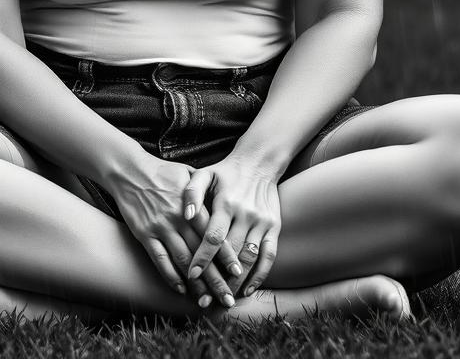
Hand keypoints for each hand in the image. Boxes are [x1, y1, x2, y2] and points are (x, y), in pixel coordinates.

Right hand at [105, 154, 242, 307]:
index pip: (213, 234)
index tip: (238, 271)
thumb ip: (206, 192)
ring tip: (207, 301)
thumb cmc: (163, 172)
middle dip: (215, 278)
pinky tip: (180, 289)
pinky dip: (170, 275)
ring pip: (182, 261)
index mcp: (192, 205)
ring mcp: (160, 227)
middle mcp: (178, 219)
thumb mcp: (189, 174)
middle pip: (200, 253)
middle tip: (228, 298)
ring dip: (196, 283)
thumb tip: (226, 203)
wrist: (129, 171)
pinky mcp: (144, 234)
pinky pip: (159, 259)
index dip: (226, 254)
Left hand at [182, 155, 281, 297]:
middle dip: (217, 277)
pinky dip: (260, 275)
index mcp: (226, 202)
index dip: (202, 257)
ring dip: (236, 281)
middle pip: (231, 253)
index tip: (191, 275)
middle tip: (203, 297)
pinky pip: (269, 256)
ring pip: (249, 258)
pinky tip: (247, 289)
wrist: (259, 161)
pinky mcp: (274, 227)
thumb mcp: (204, 174)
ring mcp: (262, 221)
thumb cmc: (225, 172)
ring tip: (222, 298)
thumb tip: (185, 215)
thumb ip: (191, 193)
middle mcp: (245, 214)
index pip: (213, 236)